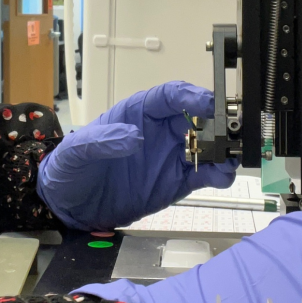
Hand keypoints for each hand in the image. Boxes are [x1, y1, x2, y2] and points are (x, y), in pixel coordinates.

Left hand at [36, 81, 236, 229]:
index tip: (208, 102)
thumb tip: (134, 137)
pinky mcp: (175, 182)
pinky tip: (223, 176)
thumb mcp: (78, 151)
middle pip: (197, 118)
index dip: (191, 96)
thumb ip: (103, 141)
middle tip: (230, 129)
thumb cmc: (71, 168)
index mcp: (138, 113)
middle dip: (217, 121)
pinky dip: (219, 174)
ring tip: (232, 156)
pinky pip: (204, 174)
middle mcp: (160, 131)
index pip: (171, 96)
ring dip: (223, 148)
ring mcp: (170, 156)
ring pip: (207, 146)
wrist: (70, 206)